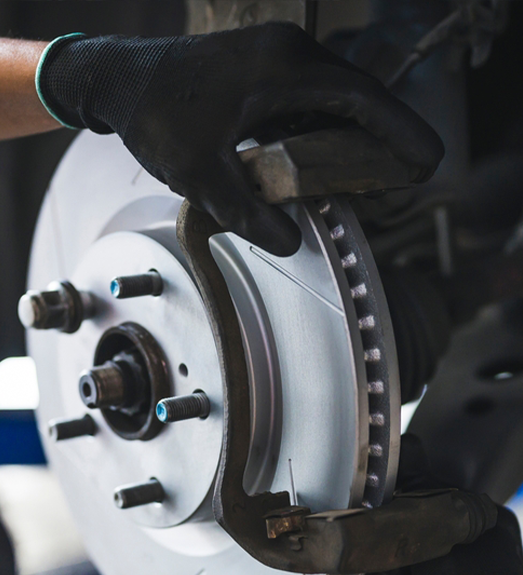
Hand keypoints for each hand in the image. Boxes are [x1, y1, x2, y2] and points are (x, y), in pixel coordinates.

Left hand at [37, 24, 443, 255]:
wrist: (118, 81)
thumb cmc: (156, 116)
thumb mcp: (201, 174)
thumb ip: (247, 213)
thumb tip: (289, 243)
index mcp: (284, 68)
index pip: (362, 100)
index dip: (402, 131)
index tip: (429, 159)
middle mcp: (288, 54)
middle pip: (356, 98)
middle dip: (385, 137)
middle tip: (409, 173)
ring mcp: (276, 58)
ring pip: (334, 99)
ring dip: (353, 135)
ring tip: (373, 174)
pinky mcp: (263, 71)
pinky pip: (309, 101)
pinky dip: (323, 131)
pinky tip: (324, 162)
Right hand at [386, 435, 522, 574]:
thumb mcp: (438, 533)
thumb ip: (421, 490)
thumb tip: (409, 447)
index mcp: (492, 524)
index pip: (436, 499)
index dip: (413, 516)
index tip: (402, 530)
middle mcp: (483, 551)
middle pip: (418, 538)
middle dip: (405, 564)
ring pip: (411, 571)